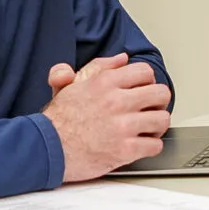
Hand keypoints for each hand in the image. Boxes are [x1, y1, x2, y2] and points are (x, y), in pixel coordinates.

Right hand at [42, 53, 172, 180]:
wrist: (46, 149)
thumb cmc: (58, 120)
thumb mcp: (72, 84)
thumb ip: (98, 67)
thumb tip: (121, 59)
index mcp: (105, 83)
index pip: (145, 72)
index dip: (147, 82)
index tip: (143, 91)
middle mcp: (116, 101)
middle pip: (161, 93)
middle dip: (158, 102)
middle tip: (150, 110)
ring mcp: (123, 126)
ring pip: (162, 119)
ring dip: (156, 126)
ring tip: (147, 129)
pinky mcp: (125, 150)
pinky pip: (155, 145)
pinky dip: (151, 147)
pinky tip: (140, 145)